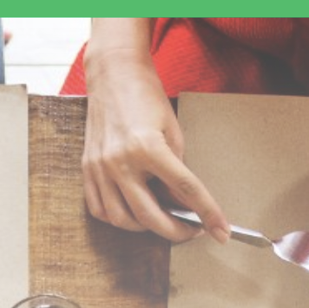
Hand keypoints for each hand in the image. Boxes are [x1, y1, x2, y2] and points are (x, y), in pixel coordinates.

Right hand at [81, 29, 226, 244]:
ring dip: (145, 229)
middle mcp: (120, 161)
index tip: (221, 231)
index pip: (185, 190)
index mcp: (147, 147)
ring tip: (162, 221)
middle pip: (150, 216)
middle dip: (176, 232)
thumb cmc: (146, 98)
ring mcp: (99, 168)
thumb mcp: (173, 131)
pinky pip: (100, 209)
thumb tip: (184, 204)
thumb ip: (177, 170)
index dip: (207, 213)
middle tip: (191, 230)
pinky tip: (134, 213)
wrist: (113, 75)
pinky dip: (118, 218)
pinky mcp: (87, 169)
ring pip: (121, 219)